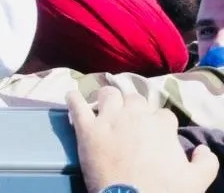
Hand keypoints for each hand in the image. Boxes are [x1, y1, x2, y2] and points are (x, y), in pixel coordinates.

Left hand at [69, 88, 218, 192]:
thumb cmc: (164, 191)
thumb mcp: (197, 180)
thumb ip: (205, 162)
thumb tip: (202, 150)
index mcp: (161, 125)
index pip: (163, 114)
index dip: (160, 123)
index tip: (156, 134)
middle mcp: (134, 115)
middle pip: (135, 99)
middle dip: (135, 108)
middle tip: (132, 122)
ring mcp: (108, 119)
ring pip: (108, 94)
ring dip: (108, 100)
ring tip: (107, 109)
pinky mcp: (86, 128)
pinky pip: (76, 105)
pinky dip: (73, 99)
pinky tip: (72, 97)